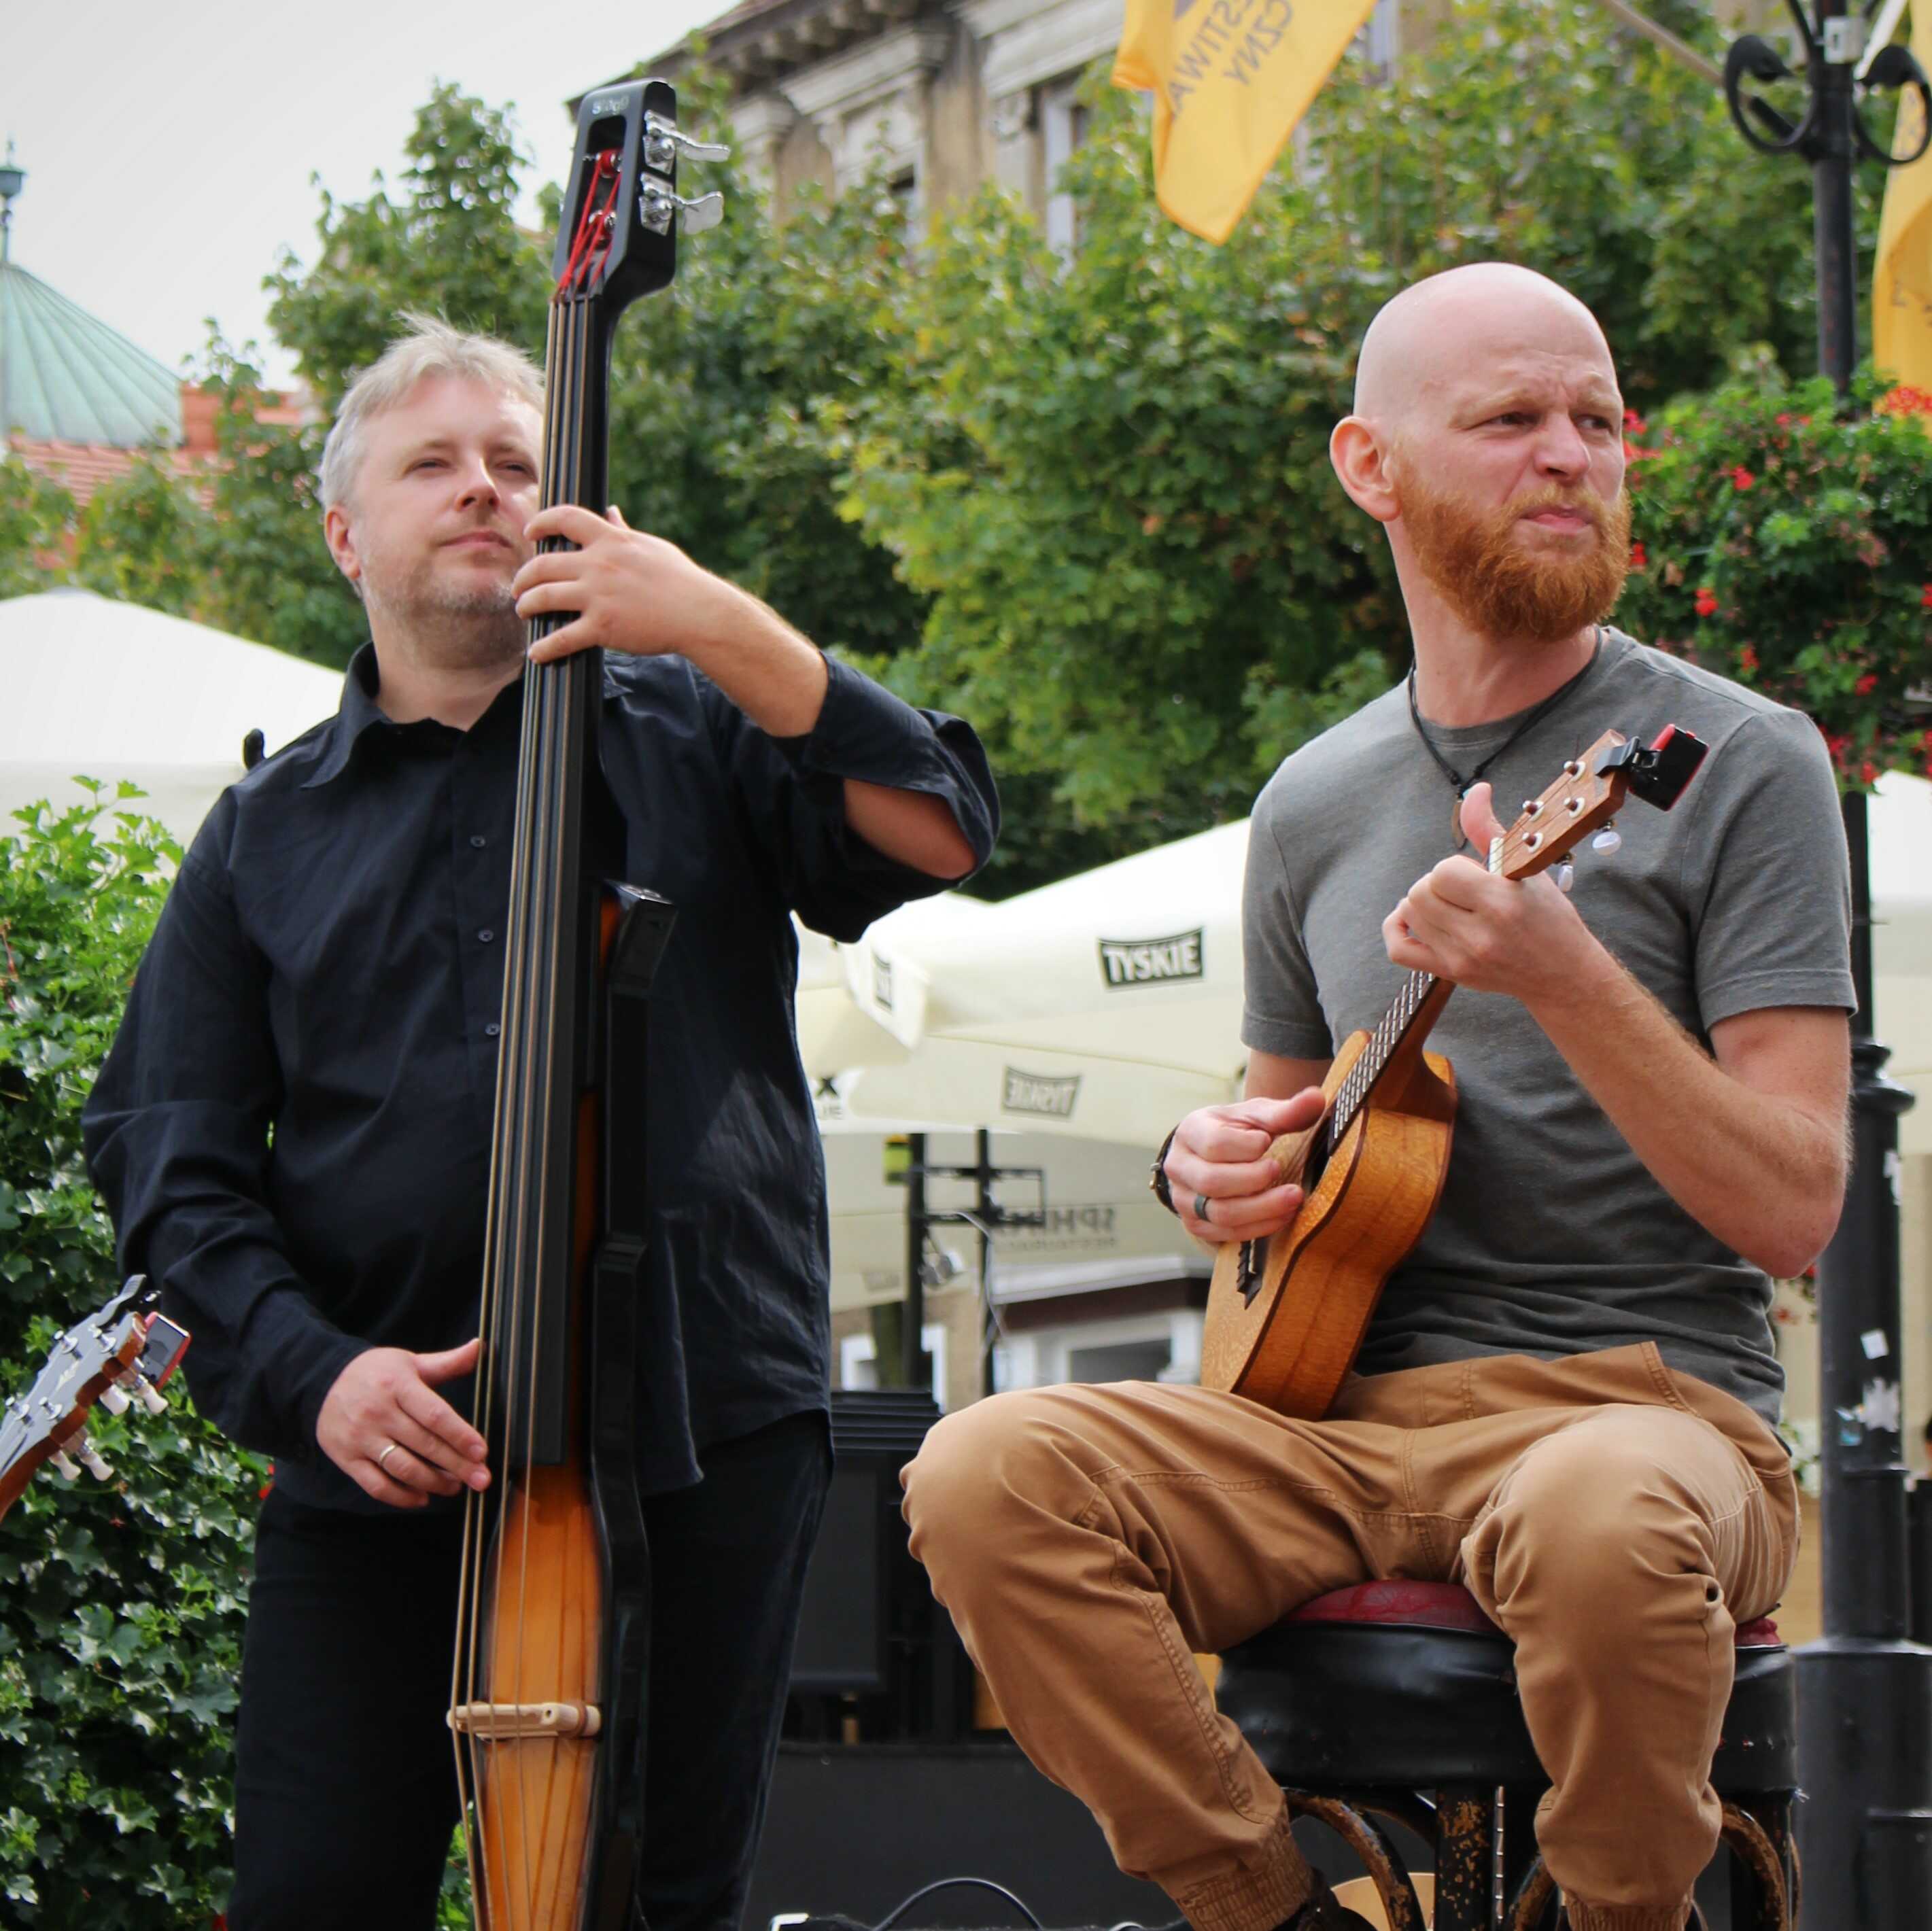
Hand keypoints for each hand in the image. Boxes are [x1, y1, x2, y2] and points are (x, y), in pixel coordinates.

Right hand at [316, 1338, 490, 1509]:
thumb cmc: (375, 1372)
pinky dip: (401, 1497)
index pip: (434, 1414)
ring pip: (402, 1468)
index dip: (460, 1435)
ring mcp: (360, 1438)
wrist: (321, 1382)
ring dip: (433, 1482)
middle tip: (481, 1480)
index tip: (482, 1452)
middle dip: (456, 1465)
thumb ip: (446, 1362)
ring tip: (455, 1487)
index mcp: (397, 1384)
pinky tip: (422, 1498)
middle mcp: (378, 1412)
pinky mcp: (346, 1459)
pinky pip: (376, 1485)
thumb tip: (480, 1347)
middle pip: (423, 1444)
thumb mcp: (409, 1362)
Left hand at [514, 504, 748, 663]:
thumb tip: (611, 511)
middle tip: (519, 587)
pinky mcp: (602, 627)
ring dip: (526, 606)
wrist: (699, 614)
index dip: (541, 522)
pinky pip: (562, 638)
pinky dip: (544, 647)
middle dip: (523, 577)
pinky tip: (536, 653)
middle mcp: (599, 564)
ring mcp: (598, 596)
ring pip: (543, 597)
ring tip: (523, 612)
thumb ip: (624, 531)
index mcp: (611, 541)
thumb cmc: (681, 581)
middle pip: (543, 564)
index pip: (565, 517)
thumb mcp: (651, 547)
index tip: (531, 533)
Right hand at [1164, 1089, 1326, 1242]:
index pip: (1213, 1144)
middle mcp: (1179, 1166)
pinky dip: (1259, 1227)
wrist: (1212, 1156)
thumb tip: (1317, 1098)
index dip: (1244, 1146)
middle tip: (1282, 1171)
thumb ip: (1285, 1111)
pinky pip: (1226, 1234)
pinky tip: (1283, 1215)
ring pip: (1219, 1213)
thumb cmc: (1237, 1132)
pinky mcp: (1196, 1224)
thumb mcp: (1256, 1116)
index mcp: (1191, 1132)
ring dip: (1262, 1209)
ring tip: (1293, 1197)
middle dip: (1254, 1180)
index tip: (1268, 1142)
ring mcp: (1184, 1199)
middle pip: (1212, 1181)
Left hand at [1382, 782, 1599, 1005]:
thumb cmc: (1548, 918)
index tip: (1476, 875)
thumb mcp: (1525, 869)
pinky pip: (1398, 949)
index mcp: (1501, 903)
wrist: (1561, 973)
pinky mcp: (1449, 973)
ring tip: (1451, 906)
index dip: (1455, 867)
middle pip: (1419, 892)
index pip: (1442, 871)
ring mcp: (1460, 958)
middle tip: (1464, 892)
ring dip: (1423, 902)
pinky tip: (1414, 919)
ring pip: (1408, 913)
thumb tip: (1475, 791)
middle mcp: (1479, 935)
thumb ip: (1489, 830)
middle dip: (1438, 883)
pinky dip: (1397, 927)